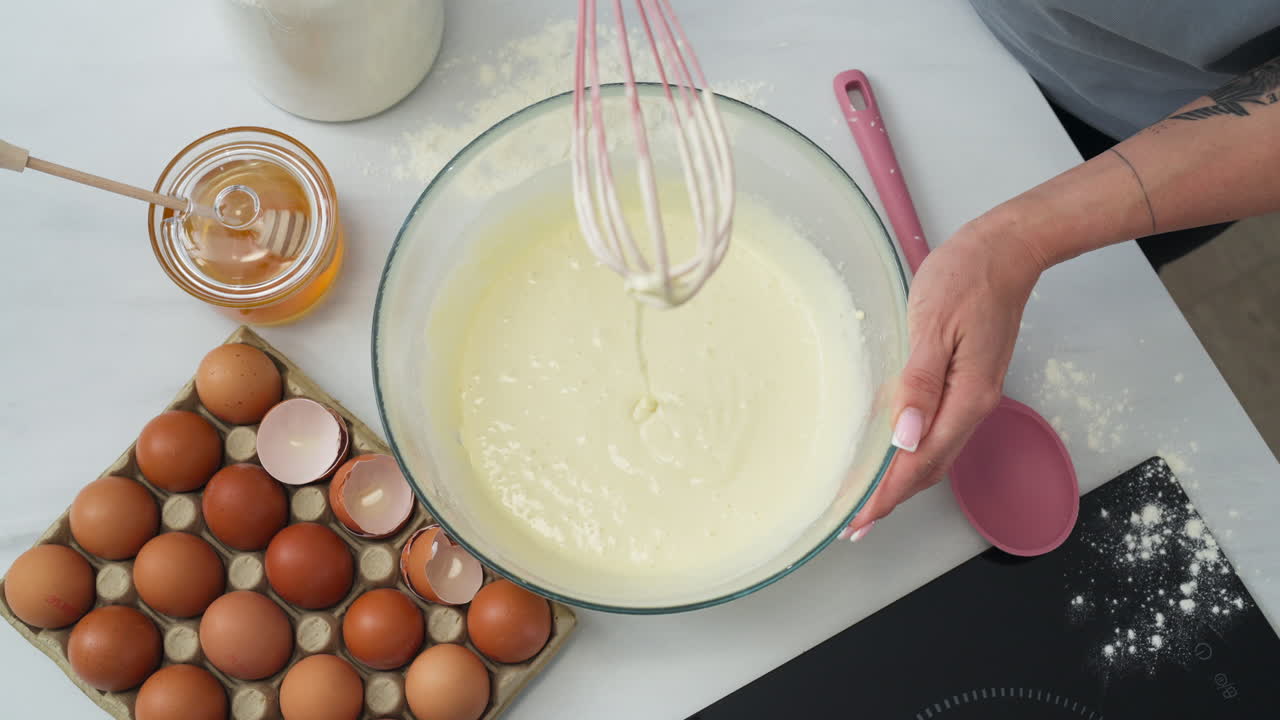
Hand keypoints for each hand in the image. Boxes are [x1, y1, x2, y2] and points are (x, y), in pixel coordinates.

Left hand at [843, 220, 1041, 538]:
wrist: (1005, 250)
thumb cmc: (966, 278)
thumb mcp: (933, 325)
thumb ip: (919, 384)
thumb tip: (905, 437)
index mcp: (967, 397)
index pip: (921, 462)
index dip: (887, 495)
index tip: (858, 520)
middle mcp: (974, 405)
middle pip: (930, 468)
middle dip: (892, 498)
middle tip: (854, 524)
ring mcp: (974, 395)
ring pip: (936, 454)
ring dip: (902, 480)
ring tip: (868, 498)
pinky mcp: (968, 383)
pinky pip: (940, 431)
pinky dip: (914, 452)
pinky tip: (893, 453)